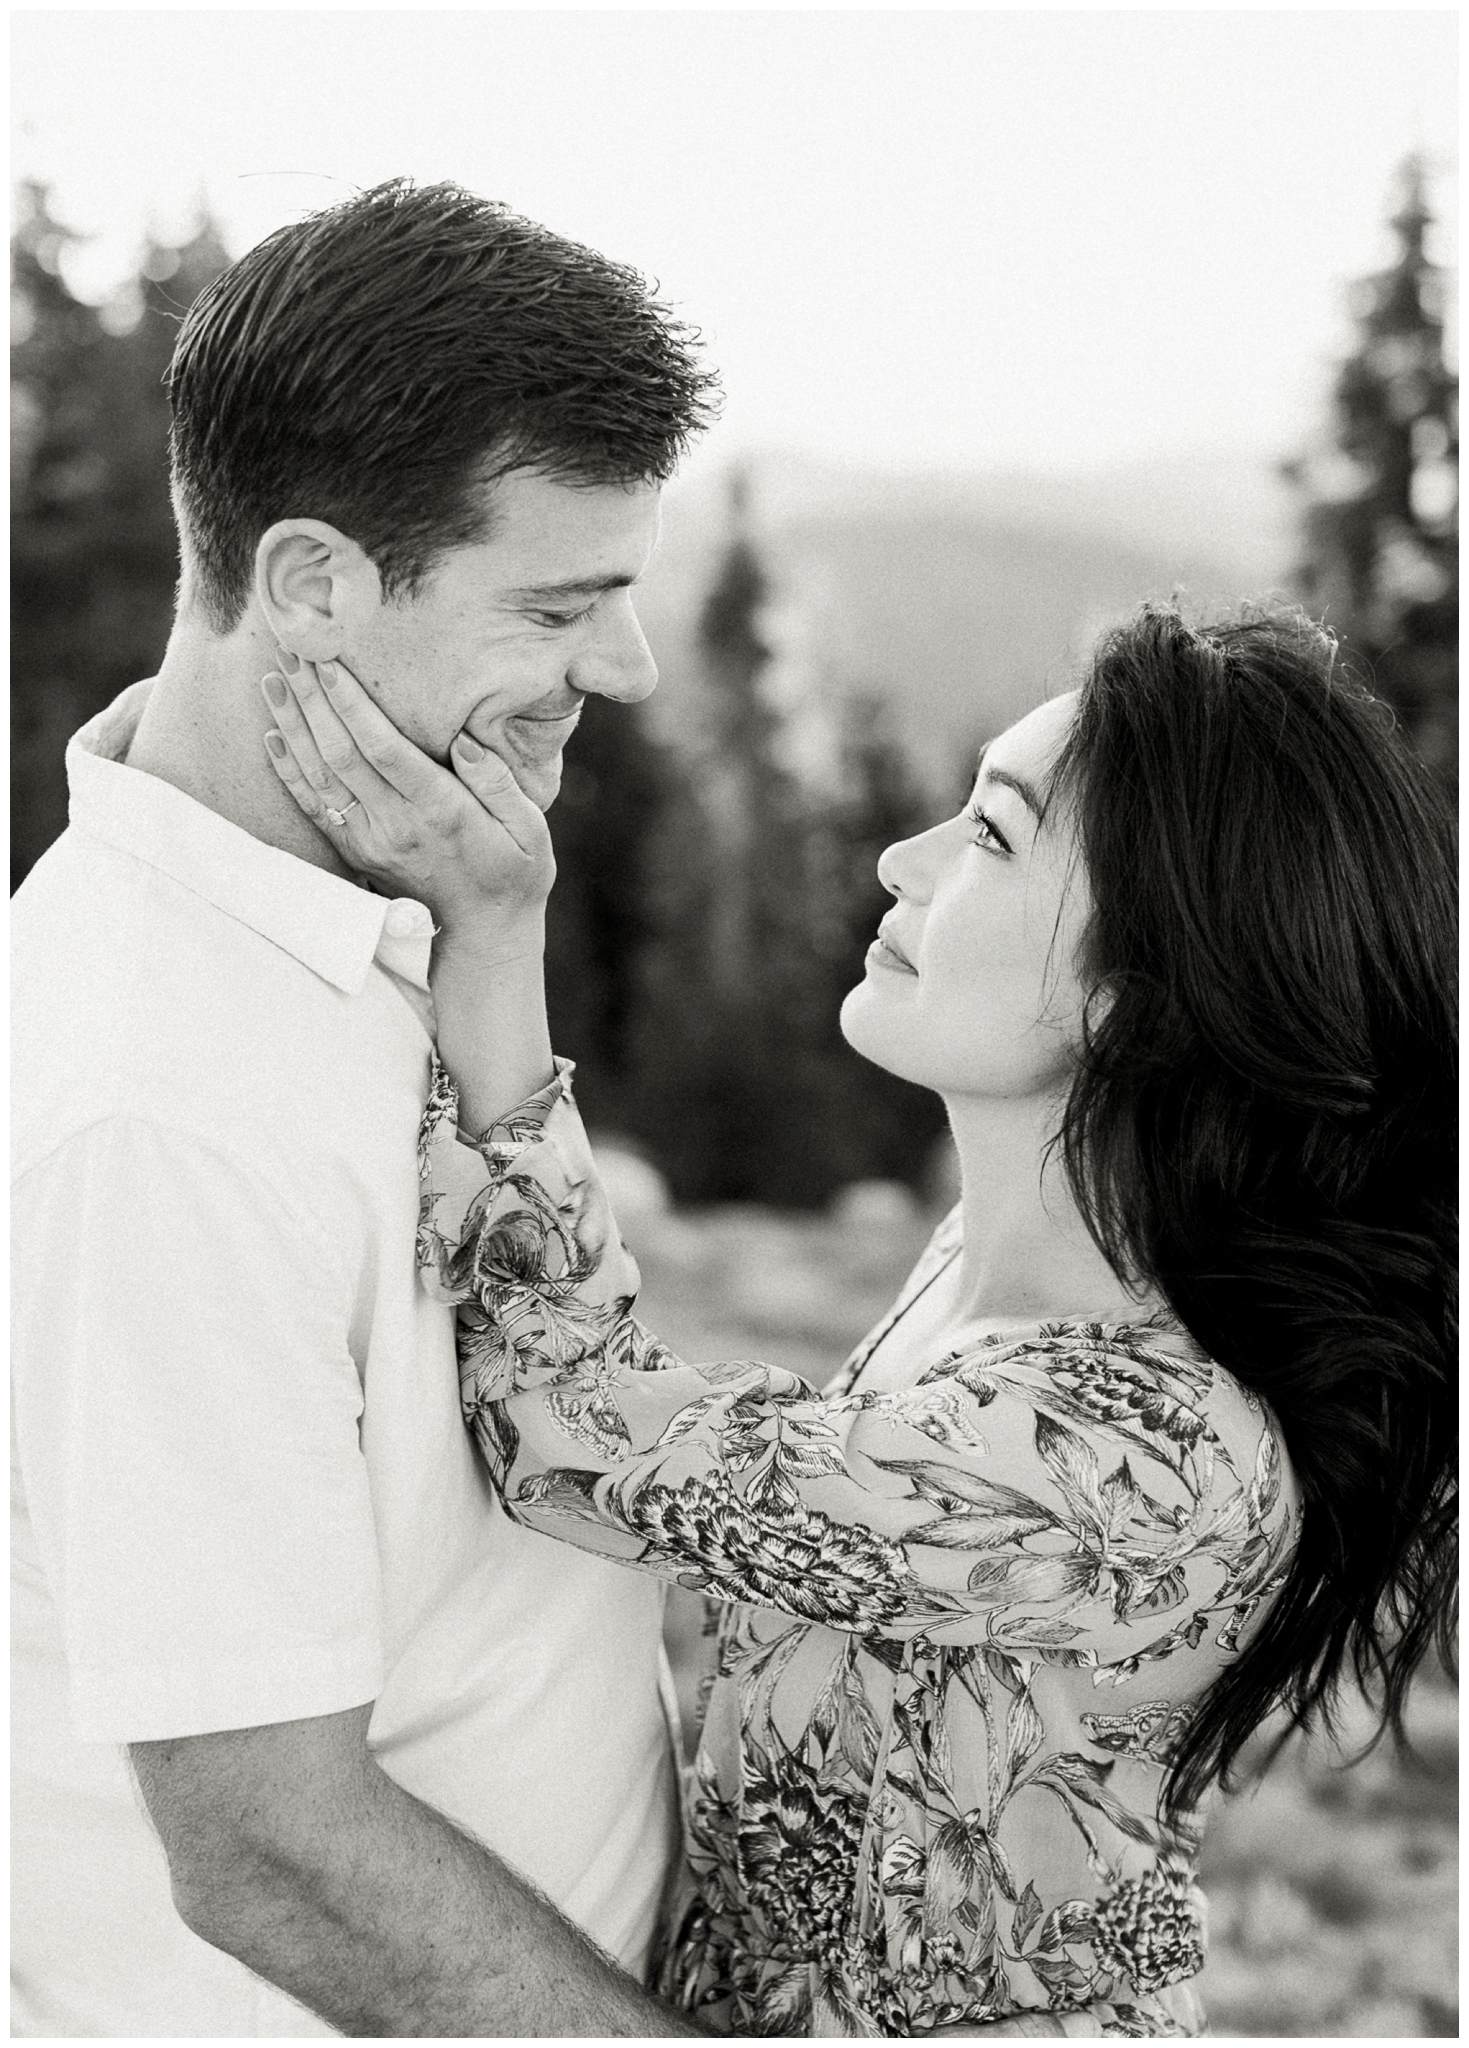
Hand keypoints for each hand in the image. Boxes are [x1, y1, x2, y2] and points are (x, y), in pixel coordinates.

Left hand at [261, 655, 554, 949]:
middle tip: (292, 650)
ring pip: (320, 776)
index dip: (352, 706)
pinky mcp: (356, 852)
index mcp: (440, 812)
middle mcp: (397, 826)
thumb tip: (463, 742)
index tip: (328, 663)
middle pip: (342, 754)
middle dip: (313, 700)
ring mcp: (370, 841)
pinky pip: (313, 807)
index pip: (384, 750)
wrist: (484, 934)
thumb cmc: (514, 872)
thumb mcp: (530, 829)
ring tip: (274, 680)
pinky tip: (272, 735)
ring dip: (293, 726)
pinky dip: (288, 771)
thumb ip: (499, 784)